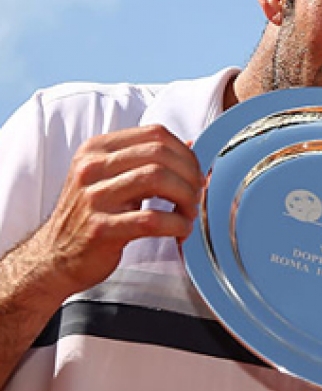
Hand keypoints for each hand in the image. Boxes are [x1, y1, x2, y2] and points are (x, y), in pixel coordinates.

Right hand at [31, 125, 202, 297]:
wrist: (55, 256)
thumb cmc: (91, 216)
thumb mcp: (111, 179)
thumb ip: (146, 161)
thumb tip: (190, 145)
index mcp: (97, 150)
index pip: (155, 134)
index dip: (185, 152)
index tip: (195, 173)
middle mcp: (92, 168)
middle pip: (160, 154)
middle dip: (189, 175)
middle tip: (196, 194)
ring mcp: (94, 197)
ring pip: (158, 179)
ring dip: (186, 197)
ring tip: (188, 213)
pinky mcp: (101, 229)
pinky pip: (152, 219)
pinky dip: (176, 224)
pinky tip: (180, 230)